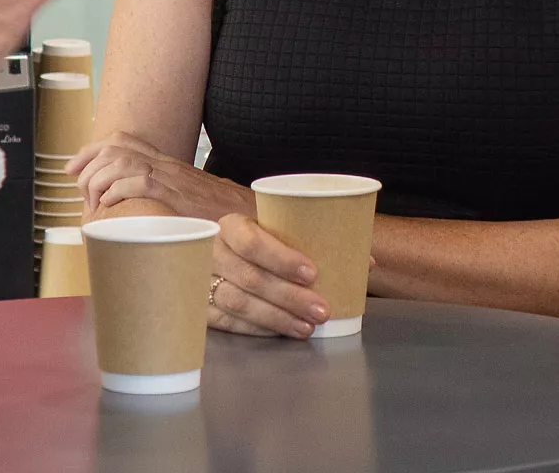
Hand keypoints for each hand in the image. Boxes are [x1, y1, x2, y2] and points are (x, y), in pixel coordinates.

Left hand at [69, 132, 254, 220]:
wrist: (250, 218)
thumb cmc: (222, 216)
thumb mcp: (189, 201)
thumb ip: (167, 200)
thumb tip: (141, 215)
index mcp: (167, 165)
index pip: (124, 141)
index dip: (92, 149)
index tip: (73, 166)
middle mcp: (166, 165)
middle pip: (115, 146)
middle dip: (87, 163)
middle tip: (77, 187)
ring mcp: (170, 178)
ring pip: (120, 161)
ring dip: (98, 179)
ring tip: (94, 202)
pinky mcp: (174, 195)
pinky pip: (137, 182)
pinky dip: (115, 192)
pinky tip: (110, 207)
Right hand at [207, 214, 327, 339]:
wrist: (221, 254)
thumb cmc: (259, 241)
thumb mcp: (271, 229)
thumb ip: (300, 239)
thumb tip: (357, 257)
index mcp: (230, 226)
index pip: (252, 242)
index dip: (281, 260)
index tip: (311, 274)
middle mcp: (210, 252)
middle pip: (250, 277)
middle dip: (289, 296)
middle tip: (320, 309)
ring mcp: (201, 282)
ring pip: (238, 303)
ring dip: (277, 317)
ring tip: (306, 326)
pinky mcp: (201, 308)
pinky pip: (228, 322)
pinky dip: (258, 328)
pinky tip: (282, 331)